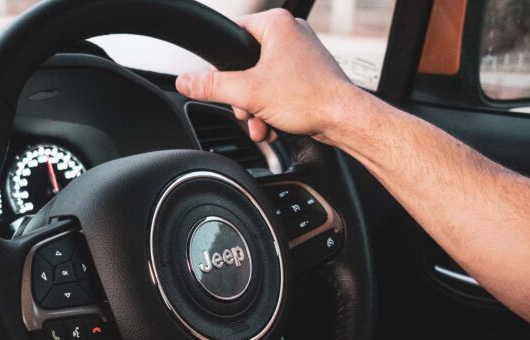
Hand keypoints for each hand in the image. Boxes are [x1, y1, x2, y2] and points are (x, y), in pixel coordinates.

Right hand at [176, 9, 366, 144]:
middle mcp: (290, 33)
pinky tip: (274, 124)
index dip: (223, 66)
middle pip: (245, 65)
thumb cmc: (309, 97)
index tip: (224, 85)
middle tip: (249, 110)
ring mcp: (300, 54)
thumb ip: (212, 86)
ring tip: (263, 123)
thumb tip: (185, 81)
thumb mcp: (248, 93)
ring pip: (261, 81)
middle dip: (243, 97)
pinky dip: (272, 108)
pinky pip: (278, 89)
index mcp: (276, 24)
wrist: (344, 119)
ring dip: (256, 108)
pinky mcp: (307, 74)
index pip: (232, 36)